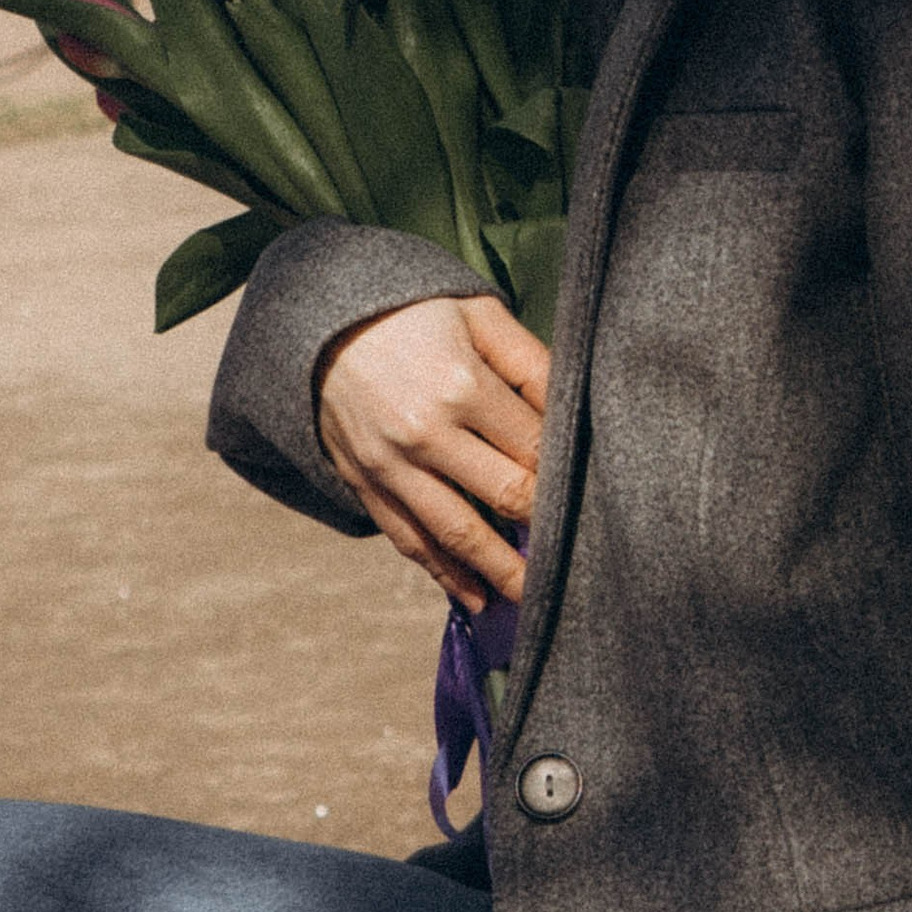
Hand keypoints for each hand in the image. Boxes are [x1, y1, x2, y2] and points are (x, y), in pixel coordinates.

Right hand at [314, 294, 549, 616]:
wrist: (322, 325)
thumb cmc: (414, 313)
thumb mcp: (477, 314)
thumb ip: (529, 360)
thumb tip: (572, 409)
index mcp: (461, 384)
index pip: (532, 448)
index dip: (564, 475)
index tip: (589, 496)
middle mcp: (426, 433)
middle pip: (504, 495)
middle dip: (545, 527)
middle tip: (581, 553)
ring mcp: (392, 465)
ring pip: (456, 533)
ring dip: (500, 570)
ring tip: (535, 597)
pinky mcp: (366, 484)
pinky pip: (409, 539)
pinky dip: (444, 574)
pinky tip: (476, 597)